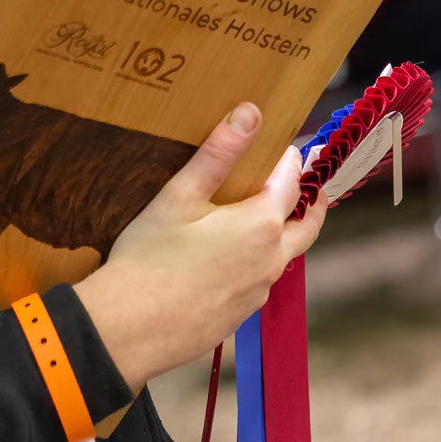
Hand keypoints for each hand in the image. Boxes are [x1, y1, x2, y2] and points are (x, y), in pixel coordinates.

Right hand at [76, 103, 326, 391]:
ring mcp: (257, 292)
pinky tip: (229, 256)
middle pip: (307, 226)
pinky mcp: (240, 315)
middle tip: (308, 184)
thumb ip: (218, 153)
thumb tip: (250, 113)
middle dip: (310, 202)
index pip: (292, 183)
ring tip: (264, 215)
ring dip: (282, 233)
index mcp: (261, 225)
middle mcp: (270, 261)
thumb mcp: (179, 195)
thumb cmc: (150, 257)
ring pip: (282, 256)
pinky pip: (259, 280)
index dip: (290, 160)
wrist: (130, 328)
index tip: (287, 145)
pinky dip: (258, 260)